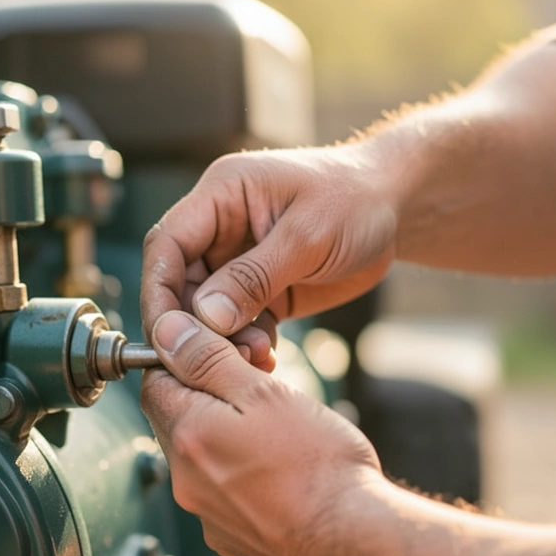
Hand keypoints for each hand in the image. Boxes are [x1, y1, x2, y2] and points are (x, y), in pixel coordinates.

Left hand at [139, 309, 380, 555]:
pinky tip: (280, 476)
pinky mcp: (229, 539)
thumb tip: (167, 332)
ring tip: (278, 436)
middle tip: (259, 391)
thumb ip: (208, 361)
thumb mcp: (265, 393)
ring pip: (202, 458)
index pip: (155, 381)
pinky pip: (222, 494)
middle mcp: (185, 480)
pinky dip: (241, 478)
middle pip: (178, 420)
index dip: (185, 360)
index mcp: (188, 435)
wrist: (356, 542)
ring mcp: (206, 515)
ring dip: (226, 438)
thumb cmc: (319, 466)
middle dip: (209, 398)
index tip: (222, 355)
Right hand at [141, 147, 396, 369]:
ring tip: (255, 357)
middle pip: (180, 283)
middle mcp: (220, 228)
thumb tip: (205, 317)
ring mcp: (238, 261)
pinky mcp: (260, 290)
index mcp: (221, 196)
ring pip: (208, 310)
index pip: (167, 244)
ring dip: (222, 340)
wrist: (397, 208)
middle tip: (210, 359)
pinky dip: (245, 344)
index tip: (164, 333)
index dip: (158, 289)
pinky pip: (237, 324)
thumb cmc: (355, 200)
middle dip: (192, 325)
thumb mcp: (307, 236)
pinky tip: (266, 358)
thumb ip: (254, 277)